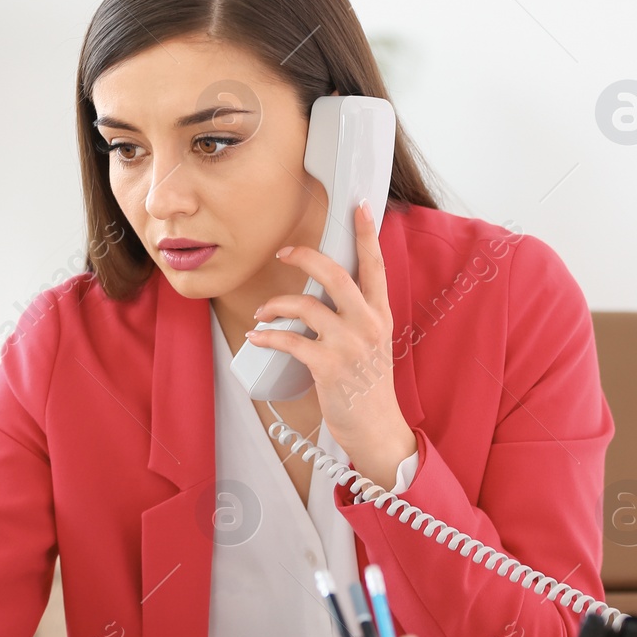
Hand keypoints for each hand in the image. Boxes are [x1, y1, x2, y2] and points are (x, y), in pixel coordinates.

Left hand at [245, 200, 417, 486]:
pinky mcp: (329, 367)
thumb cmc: (368, 385)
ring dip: (275, 306)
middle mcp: (368, 324)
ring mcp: (349, 345)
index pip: (375, 266)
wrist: (377, 429)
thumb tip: (325, 293)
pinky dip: (267, 337)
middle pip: (334, 274)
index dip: (367, 234)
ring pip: (305, 306)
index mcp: (380, 314)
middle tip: (283, 253)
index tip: (360, 207)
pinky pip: (289, 341)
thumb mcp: (373, 343)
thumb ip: (355, 315)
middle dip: (304, 257)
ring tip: (262, 313)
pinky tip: (257, 337)